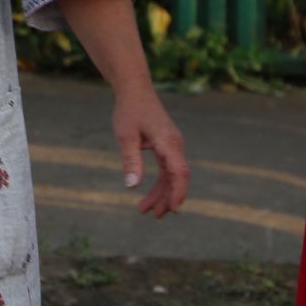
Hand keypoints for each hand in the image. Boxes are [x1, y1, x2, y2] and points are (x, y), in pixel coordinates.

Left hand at [111, 87, 189, 218]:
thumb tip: (132, 186)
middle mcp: (175, 145)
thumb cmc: (129, 110)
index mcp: (168, 142)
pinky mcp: (167, 146)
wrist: (135, 90)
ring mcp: (172, 146)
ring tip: (145, 210)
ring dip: (161, 194)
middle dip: (166, 198)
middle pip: (176, 178)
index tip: (172, 209)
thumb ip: (130, 160)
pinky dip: (160, 183)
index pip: (179, 172)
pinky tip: (148, 194)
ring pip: (171, 176)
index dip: (177, 192)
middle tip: (152, 215)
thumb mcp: (125, 136)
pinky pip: (167, 169)